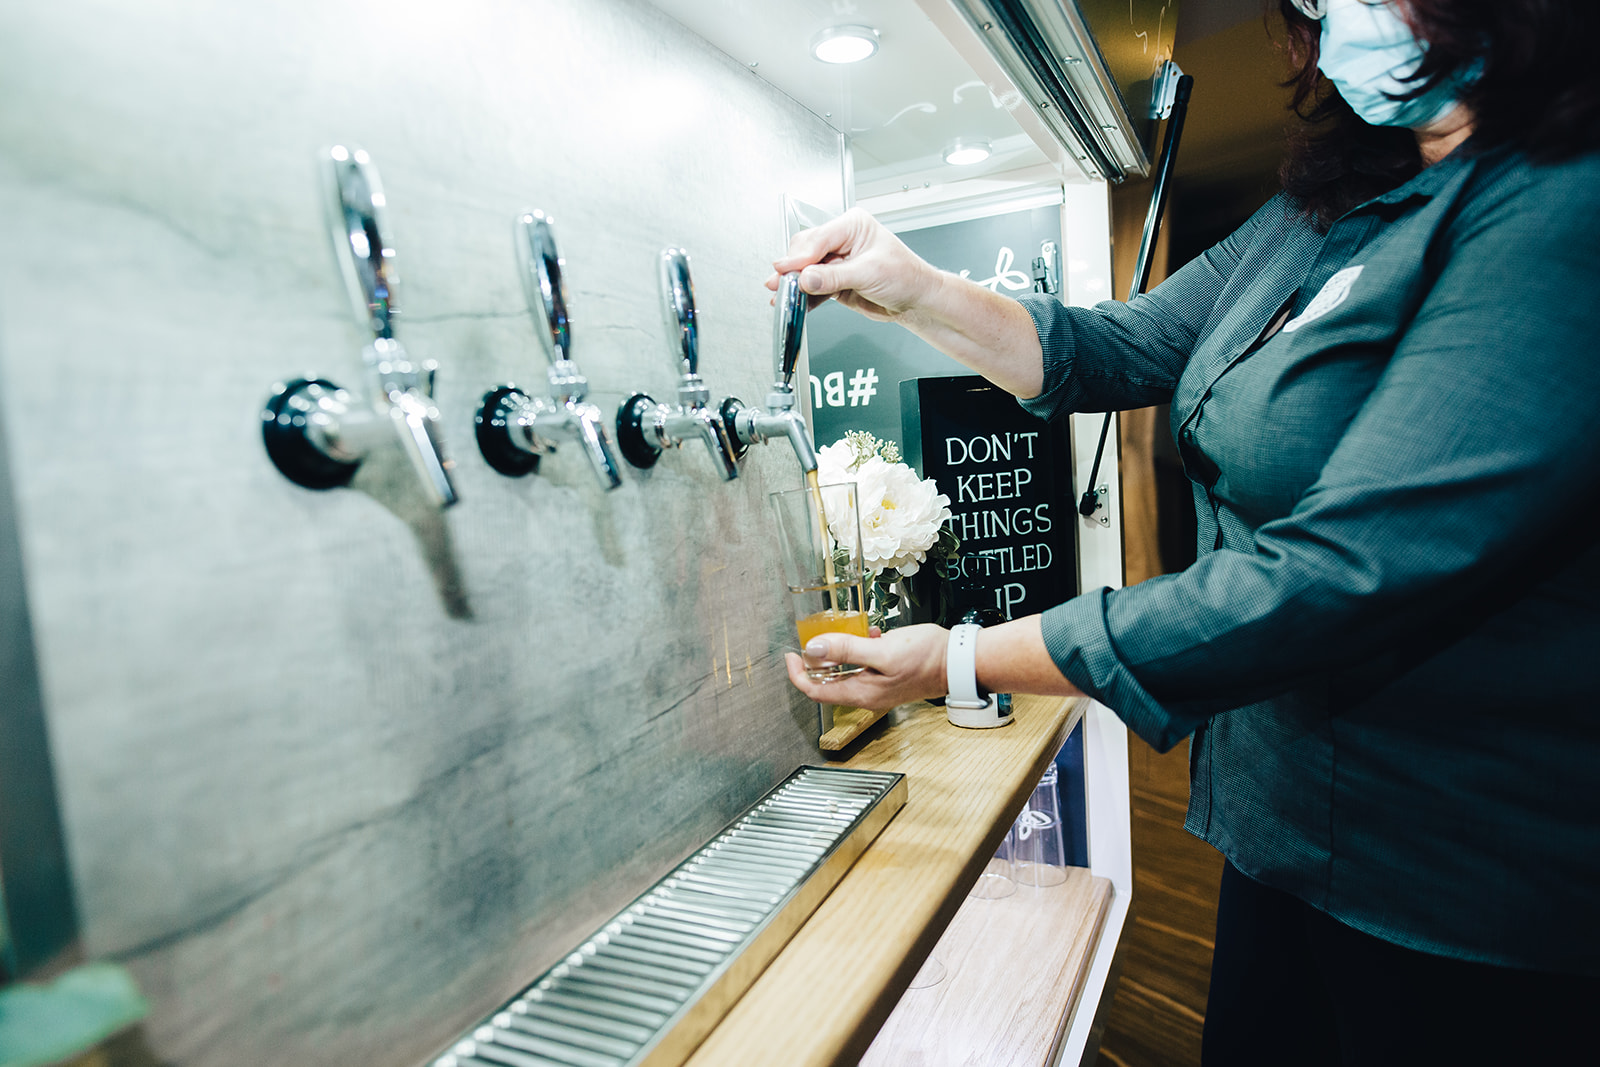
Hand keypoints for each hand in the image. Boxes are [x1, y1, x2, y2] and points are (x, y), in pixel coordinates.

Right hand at [766, 208, 943, 320]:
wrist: (915, 301)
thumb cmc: (905, 277)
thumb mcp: (869, 273)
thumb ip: (834, 276)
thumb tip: (806, 278)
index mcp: (852, 225)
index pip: (818, 238)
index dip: (799, 256)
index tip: (784, 270)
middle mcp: (842, 240)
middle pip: (805, 251)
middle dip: (792, 270)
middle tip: (781, 285)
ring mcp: (836, 261)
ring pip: (805, 271)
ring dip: (794, 285)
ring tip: (781, 297)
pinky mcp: (834, 281)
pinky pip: (813, 288)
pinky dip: (804, 297)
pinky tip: (796, 305)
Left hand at [785, 624, 949, 709]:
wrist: (959, 663)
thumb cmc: (927, 658)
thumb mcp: (882, 650)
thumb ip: (847, 650)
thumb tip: (814, 650)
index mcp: (861, 693)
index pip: (815, 691)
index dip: (798, 673)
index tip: (791, 654)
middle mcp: (867, 694)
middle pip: (827, 682)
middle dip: (817, 659)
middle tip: (815, 637)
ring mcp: (878, 687)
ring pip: (845, 672)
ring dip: (840, 652)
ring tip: (844, 632)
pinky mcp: (888, 678)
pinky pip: (863, 665)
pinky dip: (860, 649)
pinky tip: (870, 634)